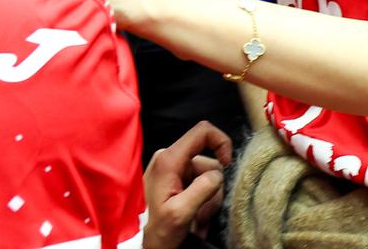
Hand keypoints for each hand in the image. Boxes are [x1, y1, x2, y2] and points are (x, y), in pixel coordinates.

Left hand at [142, 121, 234, 248]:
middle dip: (211, 189)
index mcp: (169, 160)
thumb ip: (202, 189)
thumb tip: (218, 174)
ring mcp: (173, 170)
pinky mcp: (175, 180)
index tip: (228, 165)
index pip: (203, 131)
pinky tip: (193, 218)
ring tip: (195, 220)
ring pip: (208, 176)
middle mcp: (170, 159)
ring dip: (207, 200)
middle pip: (209, 161)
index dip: (221, 142)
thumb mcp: (180, 213)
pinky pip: (201, 185)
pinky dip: (202, 202)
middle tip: (201, 214)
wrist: (139, 245)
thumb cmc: (155, 232)